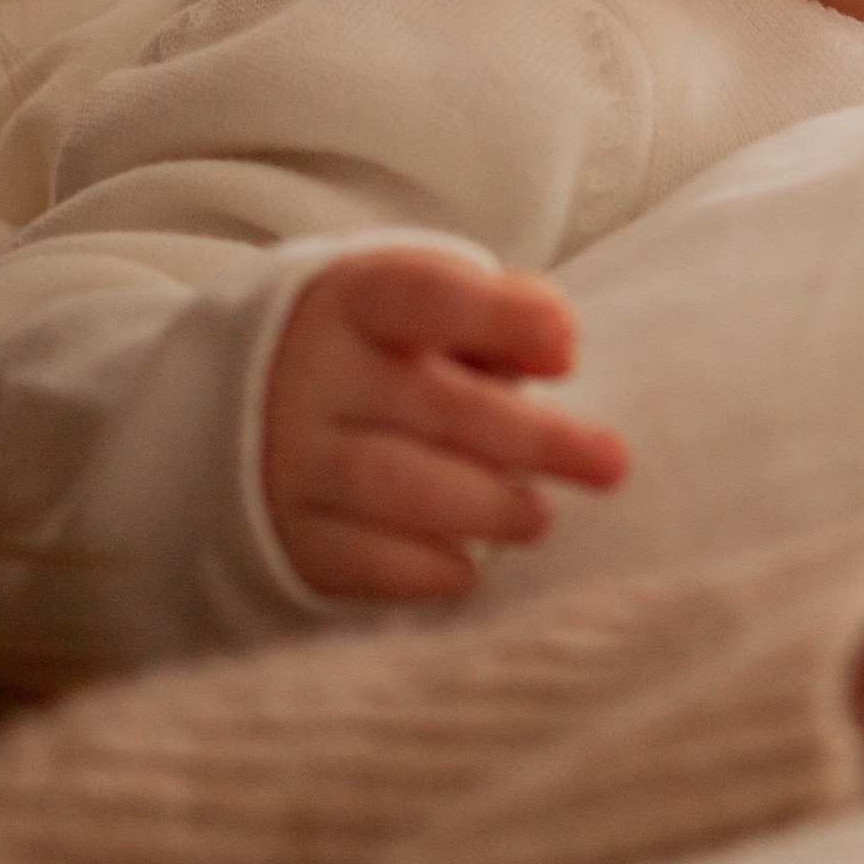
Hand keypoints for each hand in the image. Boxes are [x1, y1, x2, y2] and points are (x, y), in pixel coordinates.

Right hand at [262, 247, 628, 604]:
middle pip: (432, 403)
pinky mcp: (292, 533)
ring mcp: (293, 458)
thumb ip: (502, 311)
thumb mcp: (432, 306)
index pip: (424, 294)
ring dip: (486, 507)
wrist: (253, 405)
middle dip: (534, 438)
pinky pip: (363, 562)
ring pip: (394, 485)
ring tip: (539, 517)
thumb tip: (560, 351)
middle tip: (610, 463)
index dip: (501, 318)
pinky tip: (473, 563)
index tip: (570, 351)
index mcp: (355, 300)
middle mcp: (315, 376)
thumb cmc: (387, 350)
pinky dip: (430, 569)